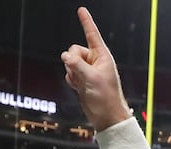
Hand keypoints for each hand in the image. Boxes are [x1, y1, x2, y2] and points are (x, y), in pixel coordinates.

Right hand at [61, 7, 131, 130]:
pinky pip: (68, 73)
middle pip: (73, 50)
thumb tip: (64, 56)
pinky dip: (71, 80)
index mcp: (102, 57)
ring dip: (71, 72)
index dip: (86, 22)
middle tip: (81, 74)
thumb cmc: (106, 97)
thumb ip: (76, 64)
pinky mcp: (81, 80)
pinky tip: (80, 88)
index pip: (92, 35)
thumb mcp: (91, 77)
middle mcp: (95, 61)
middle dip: (72, 60)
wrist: (105, 116)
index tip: (81, 9)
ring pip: (69, 62)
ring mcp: (87, 70)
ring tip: (83, 83)